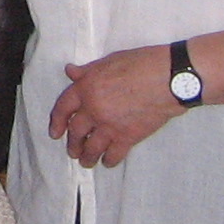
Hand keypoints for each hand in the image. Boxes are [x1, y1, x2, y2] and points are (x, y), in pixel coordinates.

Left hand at [47, 45, 184, 166]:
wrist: (168, 79)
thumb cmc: (141, 64)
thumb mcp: (109, 61)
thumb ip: (88, 71)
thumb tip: (70, 72)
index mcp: (86, 88)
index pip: (63, 107)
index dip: (57, 121)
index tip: (54, 132)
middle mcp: (93, 109)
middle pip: (76, 131)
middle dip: (72, 143)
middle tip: (72, 151)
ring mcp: (110, 125)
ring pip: (91, 147)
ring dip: (87, 156)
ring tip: (85, 162)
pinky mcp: (128, 136)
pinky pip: (114, 154)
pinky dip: (109, 160)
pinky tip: (107, 162)